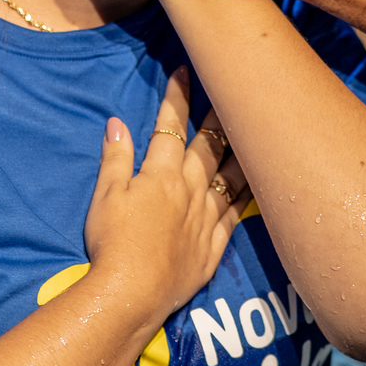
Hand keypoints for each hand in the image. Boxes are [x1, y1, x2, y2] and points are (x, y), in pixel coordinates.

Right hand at [84, 68, 246, 318]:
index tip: (186, 71)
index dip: (178, 97)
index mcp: (161, 175)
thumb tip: (117, 123)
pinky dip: (248, 198)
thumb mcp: (105, 196)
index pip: (170, 127)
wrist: (131, 294)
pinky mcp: (213, 247)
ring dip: (243, 153)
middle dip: (219, 117)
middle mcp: (190, 191)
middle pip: (209, 147)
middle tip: (233, 92)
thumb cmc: (112, 243)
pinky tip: (260, 188)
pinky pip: (236, 216)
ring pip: (232, 178)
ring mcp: (206, 220)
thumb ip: (116, 158)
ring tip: (258, 132)